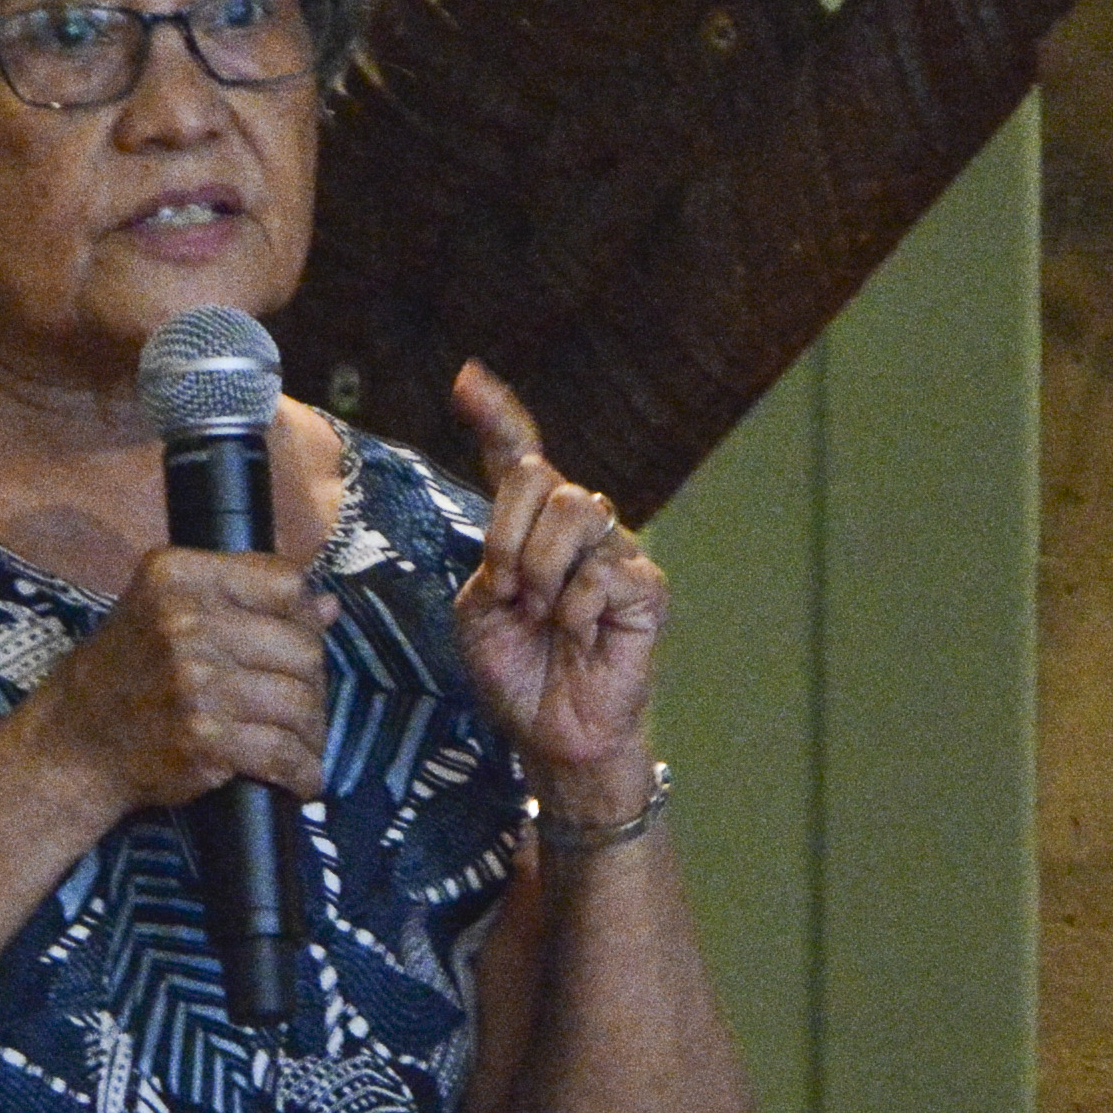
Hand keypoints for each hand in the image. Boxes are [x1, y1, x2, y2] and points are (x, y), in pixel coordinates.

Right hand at [31, 544, 333, 814]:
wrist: (74, 742)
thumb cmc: (126, 670)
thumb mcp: (165, 609)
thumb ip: (242, 599)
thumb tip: (327, 606)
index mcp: (178, 576)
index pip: (284, 582)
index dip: (303, 615)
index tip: (299, 640)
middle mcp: (186, 623)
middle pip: (301, 646)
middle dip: (312, 679)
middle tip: (302, 700)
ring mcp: (197, 683)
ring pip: (300, 702)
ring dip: (312, 729)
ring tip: (303, 741)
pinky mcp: (205, 739)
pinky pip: (284, 754)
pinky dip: (303, 772)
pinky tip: (301, 777)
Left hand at [452, 360, 665, 805]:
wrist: (549, 733)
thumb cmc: (516, 670)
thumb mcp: (480, 605)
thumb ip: (495, 549)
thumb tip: (530, 502)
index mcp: (532, 528)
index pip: (519, 458)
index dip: (497, 415)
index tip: (466, 379)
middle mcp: (579, 530)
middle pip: (545, 478)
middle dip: (509, 534)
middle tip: (509, 592)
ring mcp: (617, 554)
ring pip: (578, 511)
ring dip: (542, 569)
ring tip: (543, 614)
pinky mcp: (646, 589)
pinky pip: (604, 571)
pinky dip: (575, 610)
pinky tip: (579, 638)